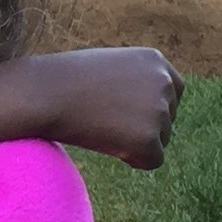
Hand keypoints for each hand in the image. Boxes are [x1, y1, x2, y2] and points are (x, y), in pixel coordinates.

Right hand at [0, 46, 184, 168]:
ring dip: (135, 142)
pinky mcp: (148, 138)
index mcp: (155, 60)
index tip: (129, 113)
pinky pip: (153, 160)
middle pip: (168, 118)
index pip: (175, 91)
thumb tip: (146, 108)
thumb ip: (135, 81)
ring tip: (102, 127)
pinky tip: (107, 144)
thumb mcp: (109, 67)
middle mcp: (164, 83)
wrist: (45, 94)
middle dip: (143, 126)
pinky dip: (133, 160)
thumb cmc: (66, 81)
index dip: (153, 107)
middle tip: (107, 121)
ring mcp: (159, 110)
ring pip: (160, 140)